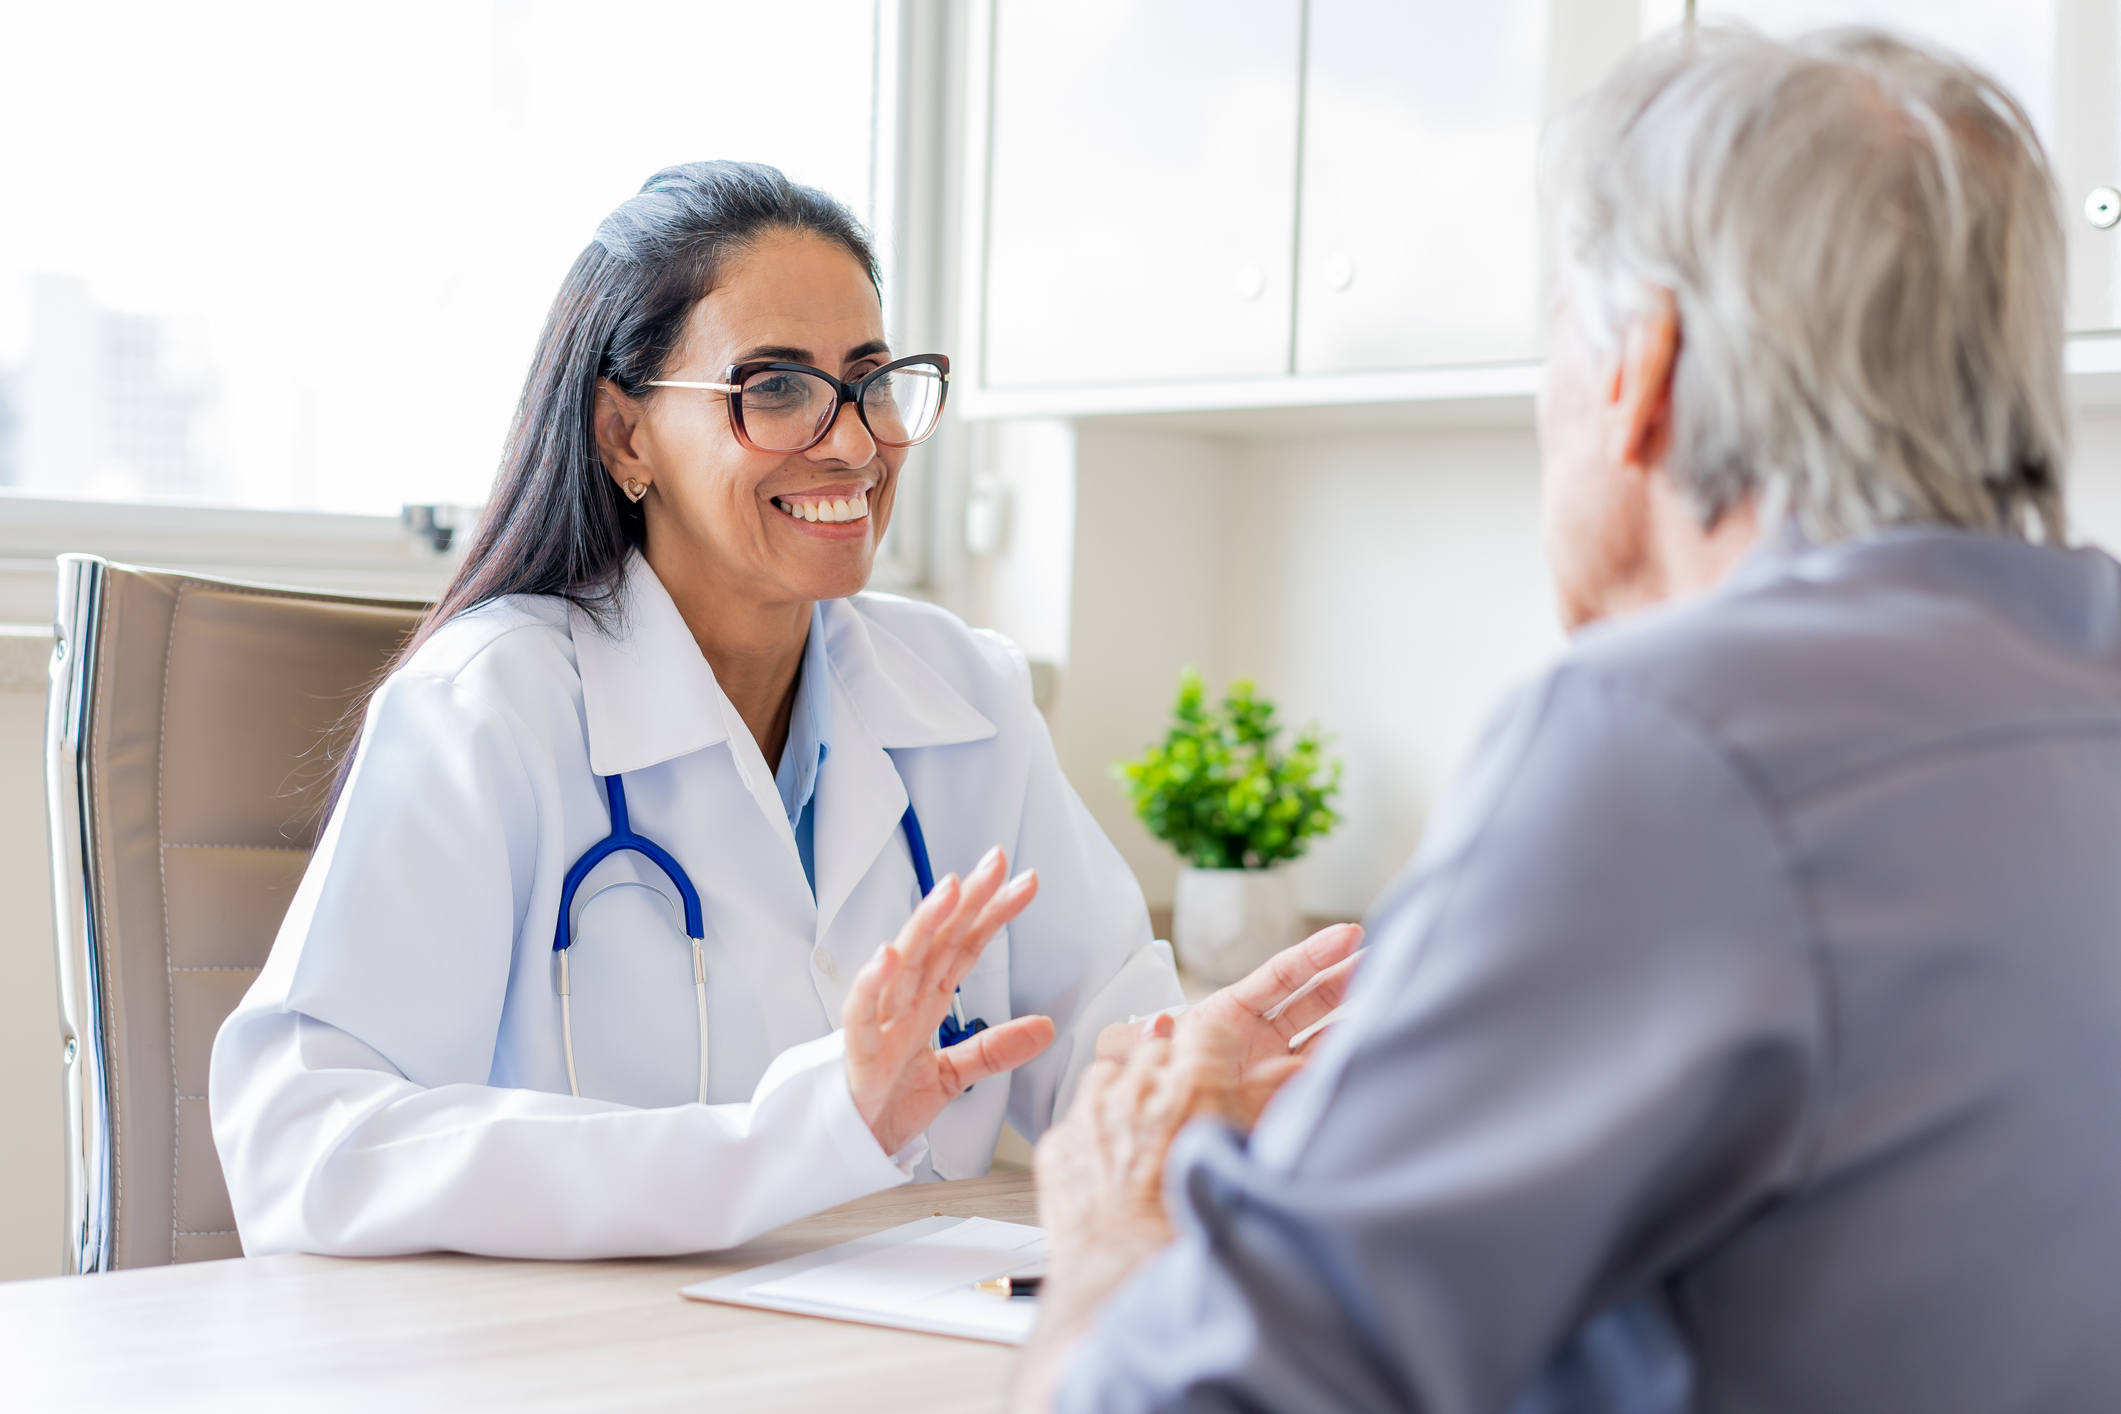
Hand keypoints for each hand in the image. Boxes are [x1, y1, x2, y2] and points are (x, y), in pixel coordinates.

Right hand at [843, 846, 1055, 1155]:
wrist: (847, 1146)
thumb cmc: (887, 1103)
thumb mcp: (954, 1076)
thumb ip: (995, 1050)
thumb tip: (1045, 1027)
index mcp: (925, 1002)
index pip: (965, 947)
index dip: (993, 914)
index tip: (1023, 883)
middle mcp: (903, 1002)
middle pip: (939, 941)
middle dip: (966, 900)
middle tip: (995, 862)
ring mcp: (880, 1022)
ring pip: (903, 964)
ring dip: (925, 925)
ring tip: (950, 890)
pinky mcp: (858, 1052)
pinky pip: (862, 1013)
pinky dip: (872, 984)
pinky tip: (888, 955)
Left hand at [1014, 1015, 1244, 1411]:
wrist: (1127, 1283)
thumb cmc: (1190, 1235)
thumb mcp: (1242, 1159)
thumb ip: (1262, 1106)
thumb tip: (1291, 1072)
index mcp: (1192, 1086)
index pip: (1206, 1029)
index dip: (1214, 1049)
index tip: (1216, 1066)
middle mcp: (1138, 1088)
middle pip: (1156, 1048)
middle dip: (1169, 1071)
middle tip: (1183, 1111)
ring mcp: (1092, 1112)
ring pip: (1110, 1073)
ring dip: (1126, 1093)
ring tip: (1143, 1135)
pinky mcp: (1059, 1141)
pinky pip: (1078, 1117)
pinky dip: (1094, 1132)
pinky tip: (1112, 1166)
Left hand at [1095, 922, 1364, 1128]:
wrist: (1154, 1144)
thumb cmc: (1143, 1089)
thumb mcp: (1130, 1057)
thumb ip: (1134, 1041)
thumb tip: (1154, 1025)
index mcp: (1229, 1013)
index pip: (1280, 976)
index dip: (1313, 955)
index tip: (1349, 934)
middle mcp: (1259, 1038)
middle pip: (1313, 1000)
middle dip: (1346, 977)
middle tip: (1385, 957)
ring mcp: (1276, 1070)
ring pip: (1325, 1037)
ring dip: (1355, 1019)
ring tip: (1392, 1000)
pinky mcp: (1284, 1103)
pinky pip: (1319, 1082)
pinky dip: (1343, 1068)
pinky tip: (1369, 1056)